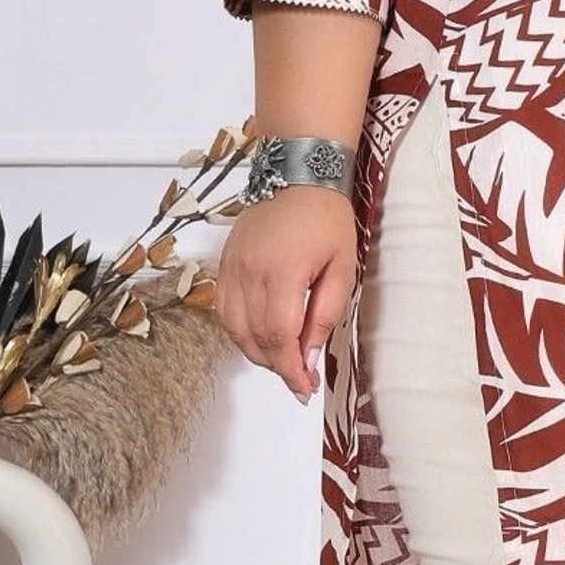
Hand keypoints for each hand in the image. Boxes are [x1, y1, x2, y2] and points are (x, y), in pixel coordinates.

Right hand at [215, 185, 358, 401]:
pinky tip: (261, 335)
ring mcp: (231, 269)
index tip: (304, 388)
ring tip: (283, 358)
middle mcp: (249, 273)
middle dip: (277, 366)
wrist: (298, 176)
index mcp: (282, 273)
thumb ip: (324, 315)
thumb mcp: (341, 269)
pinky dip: (240, 331)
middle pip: (254, 339)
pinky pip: (223, 311)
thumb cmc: (326, 219)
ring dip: (257, 352)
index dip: (290, 371)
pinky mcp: (224, 265)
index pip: (278, 337)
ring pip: (234, 330)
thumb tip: (308, 358)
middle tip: (299, 378)